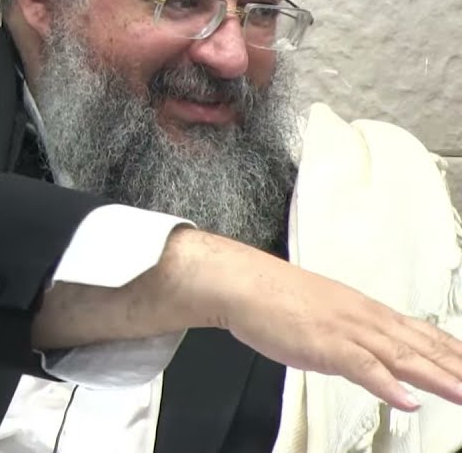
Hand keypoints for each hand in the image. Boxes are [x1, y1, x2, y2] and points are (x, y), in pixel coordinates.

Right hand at [186, 231, 461, 410]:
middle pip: (424, 346)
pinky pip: (363, 367)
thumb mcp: (325, 315)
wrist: (242, 283)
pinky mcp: (326, 344)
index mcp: (367, 311)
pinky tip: (408, 401)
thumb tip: (365, 357)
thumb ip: (351, 337)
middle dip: (457, 366)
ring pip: (404, 356)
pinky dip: (388, 385)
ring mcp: (348, 331)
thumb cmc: (274, 298)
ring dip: (439, 378)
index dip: (453, 351)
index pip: (423, 333)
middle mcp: (366, 319)